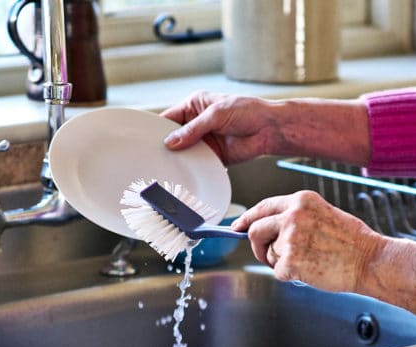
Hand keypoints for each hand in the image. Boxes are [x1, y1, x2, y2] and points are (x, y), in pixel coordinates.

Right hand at [160, 91, 278, 164]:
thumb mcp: (216, 114)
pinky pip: (199, 163)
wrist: (270, 129)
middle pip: (175, 137)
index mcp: (195, 106)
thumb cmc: (249, 111)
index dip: (158, 128)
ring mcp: (206, 140)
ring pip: (185, 152)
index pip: (170, 118)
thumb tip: (172, 142)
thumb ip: (193, 129)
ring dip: (180, 159)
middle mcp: (197, 123)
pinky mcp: (214, 156)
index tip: (146, 139)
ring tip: (167, 166)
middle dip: (166, 146)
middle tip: (155, 156)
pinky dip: (194, 168)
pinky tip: (186, 172)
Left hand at [232, 190, 384, 292]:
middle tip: (266, 254)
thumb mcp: (323, 214)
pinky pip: (278, 272)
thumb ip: (296, 217)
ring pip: (269, 254)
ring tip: (309, 260)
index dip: (247, 219)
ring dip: (282, 261)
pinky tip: (312, 270)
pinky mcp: (290, 262)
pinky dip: (291, 275)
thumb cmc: (353, 241)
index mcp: (301, 201)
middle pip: (255, 230)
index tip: (236, 227)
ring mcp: (290, 239)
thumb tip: (271, 227)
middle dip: (257, 245)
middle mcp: (292, 216)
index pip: (263, 207)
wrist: (369, 260)